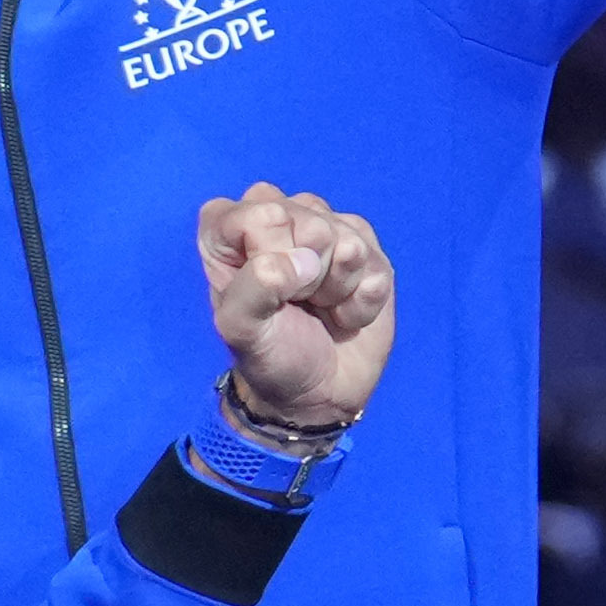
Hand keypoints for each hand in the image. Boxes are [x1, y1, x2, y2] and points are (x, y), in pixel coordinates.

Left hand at [198, 180, 397, 444]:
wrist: (316, 392)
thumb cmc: (267, 355)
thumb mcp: (240, 328)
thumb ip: (254, 287)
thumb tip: (304, 260)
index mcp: (228, 227)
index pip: (261, 212)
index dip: (273, 255)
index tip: (270, 292)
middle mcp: (277, 216)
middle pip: (311, 222)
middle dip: (310, 275)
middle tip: (298, 303)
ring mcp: (325, 227)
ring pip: (348, 239)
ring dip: (338, 288)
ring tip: (320, 307)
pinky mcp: (365, 247)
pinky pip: (376, 263)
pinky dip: (364, 299)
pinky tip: (345, 312)